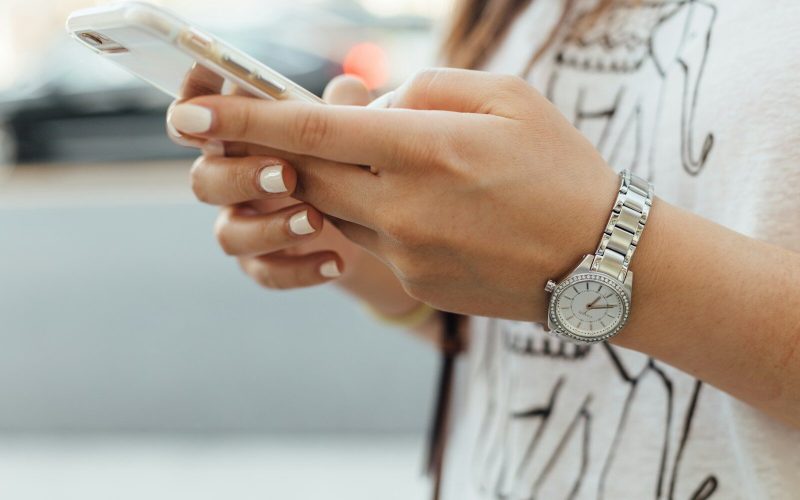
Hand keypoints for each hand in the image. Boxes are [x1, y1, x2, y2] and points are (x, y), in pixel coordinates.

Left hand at [168, 68, 620, 320]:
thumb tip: (366, 103)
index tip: (190, 114)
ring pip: (335, 208)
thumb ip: (426, 88)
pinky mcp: (415, 281)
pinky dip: (378, 213)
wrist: (602, 261)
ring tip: (394, 164)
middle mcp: (404, 205)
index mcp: (427, 148)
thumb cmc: (562, 168)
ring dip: (339, 181)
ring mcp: (406, 252)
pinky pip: (372, 240)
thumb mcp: (508, 98)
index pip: (313, 130)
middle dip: (281, 151)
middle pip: (307, 173)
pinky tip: (431, 207)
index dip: (245, 119)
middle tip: (274, 132)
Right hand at [168, 69, 372, 288]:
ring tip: (316, 221)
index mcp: (239, 136)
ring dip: (269, 228)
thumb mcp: (348, 131)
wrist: (367, 222)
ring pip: (228, 234)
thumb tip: (349, 88)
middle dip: (241, 177)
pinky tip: (336, 262)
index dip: (190, 108)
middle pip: (204, 180)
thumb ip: (342, 109)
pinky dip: (300, 269)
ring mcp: (243, 223)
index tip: (203, 106)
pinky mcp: (263, 262)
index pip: (197, 117)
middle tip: (287, 175)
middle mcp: (230, 179)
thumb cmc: (343, 158)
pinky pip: (265, 273)